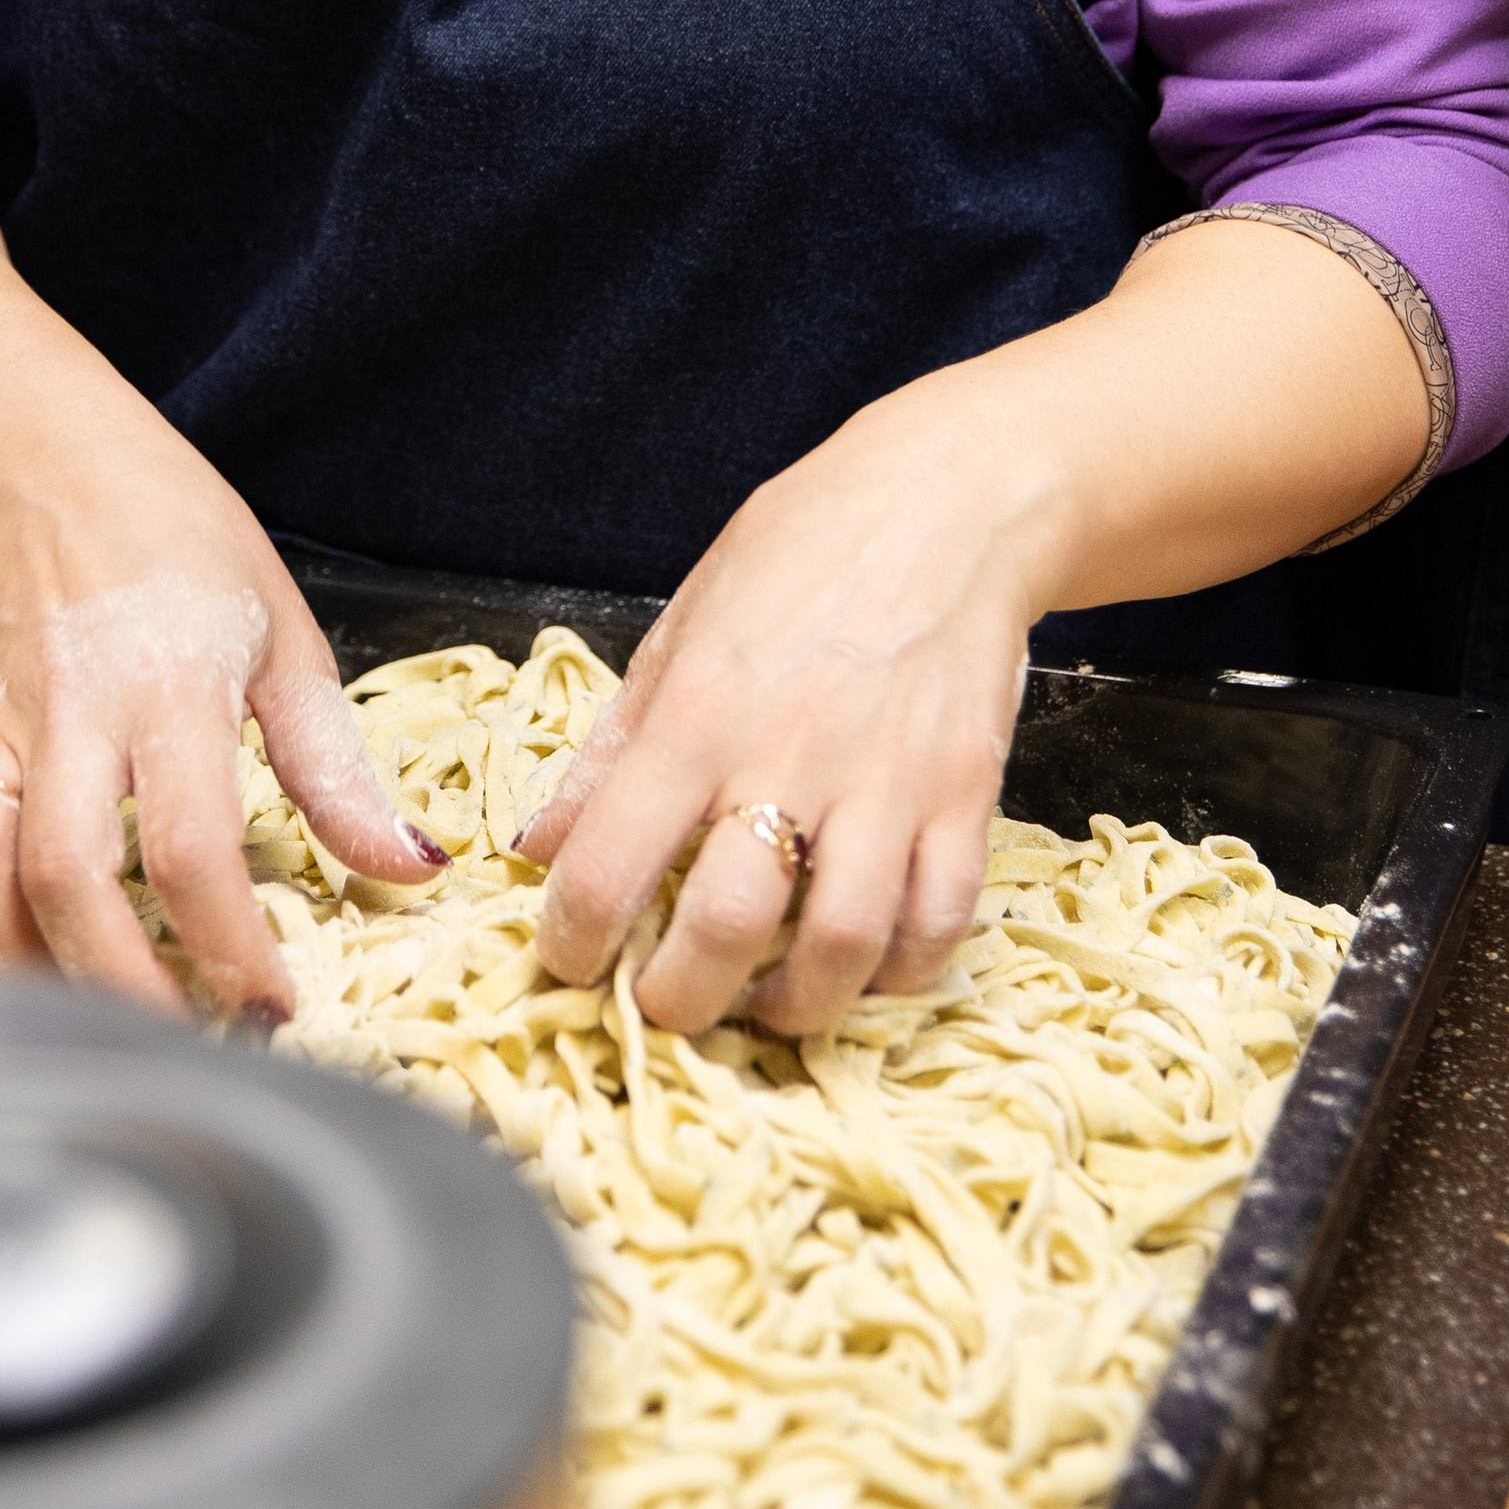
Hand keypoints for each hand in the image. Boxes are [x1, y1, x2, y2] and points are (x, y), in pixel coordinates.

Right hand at [0, 452, 445, 1019]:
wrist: (47, 465)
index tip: (267, 1009)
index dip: (227, 944)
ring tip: (88, 1015)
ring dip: (22, 964)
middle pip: (64, 878)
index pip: (191, 842)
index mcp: (169, 682)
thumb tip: (410, 866)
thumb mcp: (283, 635)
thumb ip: (336, 765)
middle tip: (175, 1045)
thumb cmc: (179, 541)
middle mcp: (69, 710)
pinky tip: (2, 953)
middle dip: (115, 985)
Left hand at [522, 385, 1053, 1037]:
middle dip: (679, 1000)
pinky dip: (899, 973)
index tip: (573, 960)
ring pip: (840, 946)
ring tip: (765, 1005)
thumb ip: (613, 746)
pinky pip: (940, 924)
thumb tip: (542, 843)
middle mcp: (790, 753)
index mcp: (701, 711)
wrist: (948, 501)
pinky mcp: (966, 796)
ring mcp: (888, 782)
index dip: (575, 939)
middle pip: (725, 927)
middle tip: (666, 1004)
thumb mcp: (682, 626)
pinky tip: (862, 967)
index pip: (612, 861)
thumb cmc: (802, 548)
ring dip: (793, 1007)